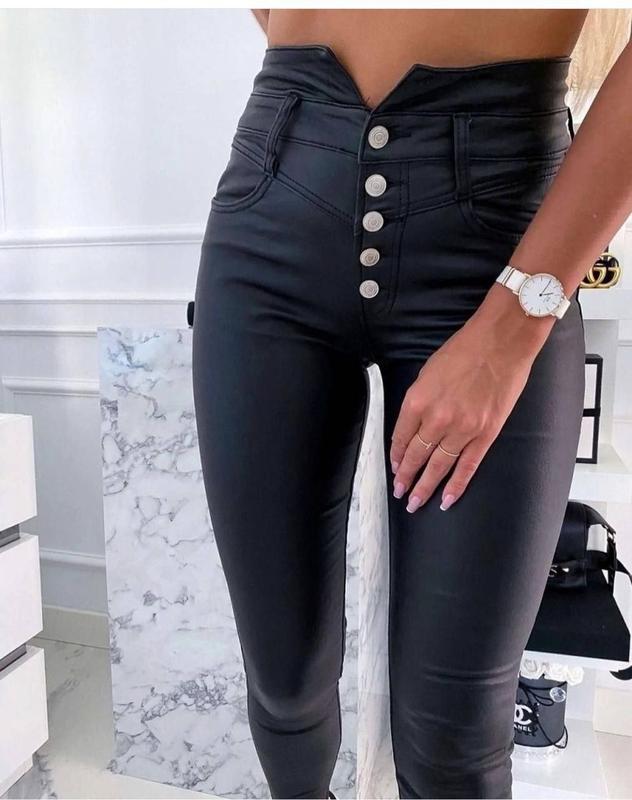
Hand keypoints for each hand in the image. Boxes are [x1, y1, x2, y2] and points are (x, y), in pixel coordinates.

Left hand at [389, 283, 554, 512]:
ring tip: (414, 502)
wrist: (502, 341)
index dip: (395, 455)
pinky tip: (447, 500)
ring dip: (424, 487)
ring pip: (438, 467)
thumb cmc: (466, 349)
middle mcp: (437, 418)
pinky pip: (467, 466)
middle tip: (399, 492)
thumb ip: (419, 400)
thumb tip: (413, 426)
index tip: (394, 467)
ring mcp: (463, 429)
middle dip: (405, 477)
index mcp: (418, 400)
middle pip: (416, 456)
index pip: (400, 437)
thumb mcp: (428, 372)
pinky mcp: (486, 433)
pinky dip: (456, 485)